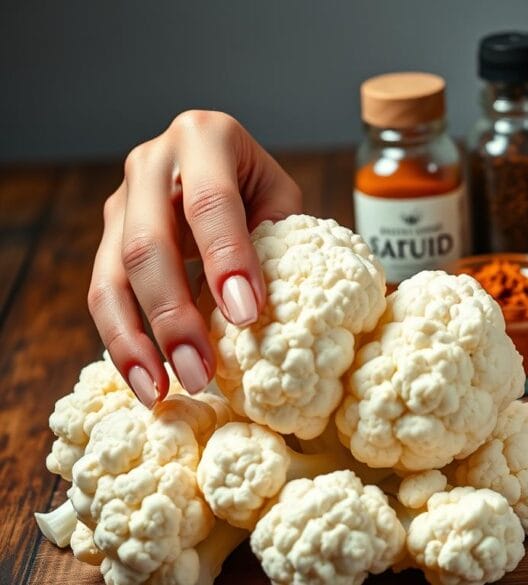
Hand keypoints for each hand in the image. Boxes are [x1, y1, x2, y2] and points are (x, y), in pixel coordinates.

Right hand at [89, 110, 300, 406]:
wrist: (224, 171)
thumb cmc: (262, 190)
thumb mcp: (281, 199)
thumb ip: (277, 241)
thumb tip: (277, 315)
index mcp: (207, 137)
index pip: (211, 202)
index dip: (227, 259)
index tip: (247, 315)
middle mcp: (152, 162)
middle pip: (148, 244)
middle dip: (174, 316)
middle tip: (202, 373)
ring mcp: (121, 200)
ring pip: (112, 277)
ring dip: (136, 342)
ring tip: (163, 392)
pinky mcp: (106, 238)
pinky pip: (104, 297)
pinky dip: (123, 344)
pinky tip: (146, 383)